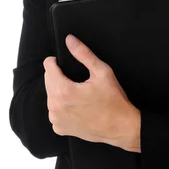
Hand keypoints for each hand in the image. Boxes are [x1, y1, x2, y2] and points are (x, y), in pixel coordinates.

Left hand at [43, 34, 140, 151]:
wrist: (120, 127)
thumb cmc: (113, 100)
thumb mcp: (102, 72)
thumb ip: (83, 54)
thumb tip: (70, 40)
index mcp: (63, 91)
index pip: (48, 67)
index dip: (57, 61)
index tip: (67, 64)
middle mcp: (55, 107)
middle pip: (48, 80)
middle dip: (59, 76)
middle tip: (79, 81)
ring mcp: (56, 119)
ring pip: (51, 95)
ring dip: (60, 91)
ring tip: (79, 93)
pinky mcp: (60, 128)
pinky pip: (55, 110)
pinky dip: (62, 106)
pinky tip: (77, 106)